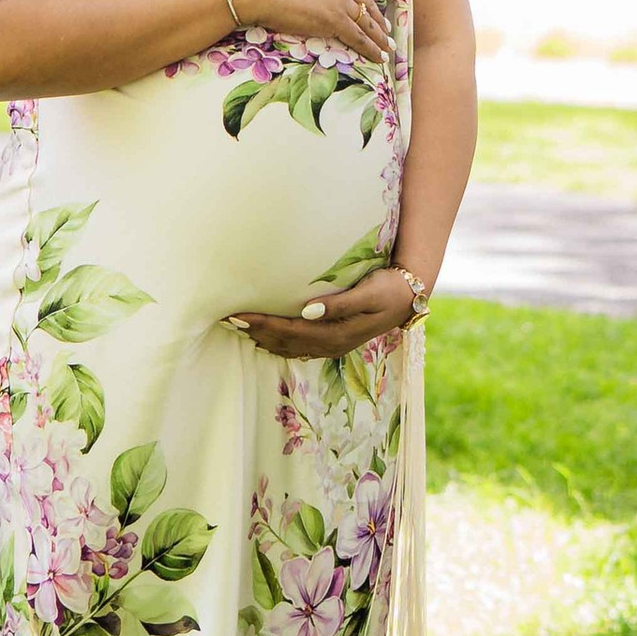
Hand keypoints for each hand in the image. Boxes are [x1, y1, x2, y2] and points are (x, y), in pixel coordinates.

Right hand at [225, 0, 390, 65]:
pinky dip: (371, 49)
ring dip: (379, 37)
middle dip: (378, 19)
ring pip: (367, 22)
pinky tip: (379, 57)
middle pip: (366, 3)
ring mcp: (341, 1)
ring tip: (387, 47)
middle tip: (386, 30)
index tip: (368, 7)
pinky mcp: (336, 21)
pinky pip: (359, 38)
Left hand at [228, 266, 420, 360]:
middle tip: (227, 319)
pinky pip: (300, 347)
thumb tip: (307, 311)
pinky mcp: (335, 340)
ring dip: (263, 339)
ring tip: (239, 329)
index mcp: (336, 333)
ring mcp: (333, 345)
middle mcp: (331, 343)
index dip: (262, 324)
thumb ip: (339, 304)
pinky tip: (266, 339)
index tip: (238, 315)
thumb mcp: (368, 292)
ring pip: (290, 347)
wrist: (409, 298)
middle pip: (285, 342)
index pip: (290, 331)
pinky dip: (279, 343)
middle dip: (255, 332)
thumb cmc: (388, 288)